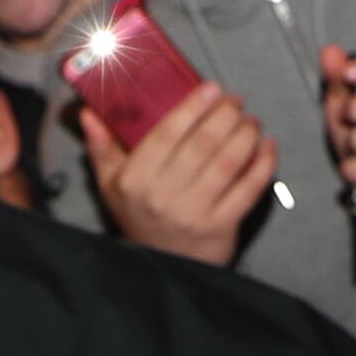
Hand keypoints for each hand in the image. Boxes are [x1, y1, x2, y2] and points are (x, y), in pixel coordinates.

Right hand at [81, 80, 282, 263]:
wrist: (162, 267)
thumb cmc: (139, 218)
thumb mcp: (111, 185)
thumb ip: (101, 148)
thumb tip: (88, 113)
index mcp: (135, 180)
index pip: (167, 134)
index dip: (193, 107)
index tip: (212, 89)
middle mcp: (163, 196)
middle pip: (202, 144)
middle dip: (226, 115)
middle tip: (235, 102)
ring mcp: (194, 214)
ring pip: (227, 163)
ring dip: (246, 135)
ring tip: (250, 121)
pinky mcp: (220, 228)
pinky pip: (248, 190)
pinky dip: (263, 165)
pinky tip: (267, 147)